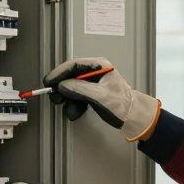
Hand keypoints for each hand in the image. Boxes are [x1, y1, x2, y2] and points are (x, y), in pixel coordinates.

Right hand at [44, 57, 160, 141]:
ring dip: (68, 99)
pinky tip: (74, 112)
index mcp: (100, 66)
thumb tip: (63, 85)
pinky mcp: (93, 94)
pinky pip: (77, 97)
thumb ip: (80, 89)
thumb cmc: (124, 104)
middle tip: (54, 96)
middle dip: (62, 88)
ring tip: (67, 108)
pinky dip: (74, 105)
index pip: (74, 65)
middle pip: (71, 76)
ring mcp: (94, 84)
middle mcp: (96, 73)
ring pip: (73, 88)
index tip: (50, 81)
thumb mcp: (100, 96)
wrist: (134, 118)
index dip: (59, 73)